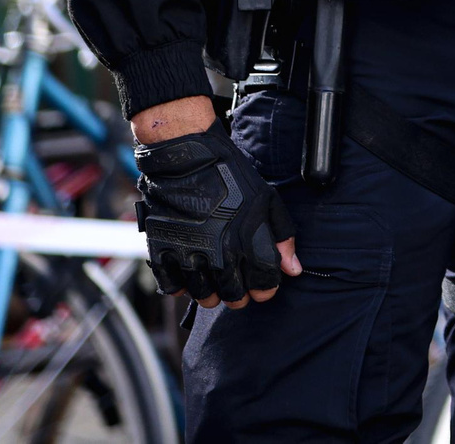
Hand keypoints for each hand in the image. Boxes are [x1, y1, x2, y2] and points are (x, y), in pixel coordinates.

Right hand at [133, 112, 300, 307]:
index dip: (267, 288)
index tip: (264, 284)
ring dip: (212, 293)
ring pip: (203, 296)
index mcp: (247, 242)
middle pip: (233, 296)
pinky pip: (171, 287)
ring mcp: (187, 254)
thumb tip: (293, 270)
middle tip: (239, 284)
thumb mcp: (267, 200)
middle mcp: (218, 254)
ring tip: (216, 279)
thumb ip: (282, 238)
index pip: (264, 285)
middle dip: (240, 295)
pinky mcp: (161, 251)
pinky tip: (191, 274)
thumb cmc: (231, 177)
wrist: (187, 159)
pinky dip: (182, 287)